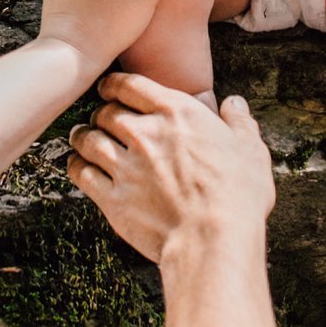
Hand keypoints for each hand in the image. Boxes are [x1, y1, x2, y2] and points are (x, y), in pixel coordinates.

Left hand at [66, 73, 275, 263]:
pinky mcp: (113, 198)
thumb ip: (239, 122)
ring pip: (87, 140)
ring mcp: (125, 166)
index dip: (114, 85)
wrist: (214, 241)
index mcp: (177, 113)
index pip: (131, 85)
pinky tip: (77, 166)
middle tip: (100, 120)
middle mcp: (145, 134)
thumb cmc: (237, 196)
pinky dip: (75, 166)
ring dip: (82, 137)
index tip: (108, 89)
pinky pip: (81, 173)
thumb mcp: (250, 150)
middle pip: (105, 112)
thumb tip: (235, 104)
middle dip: (100, 113)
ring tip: (82, 139)